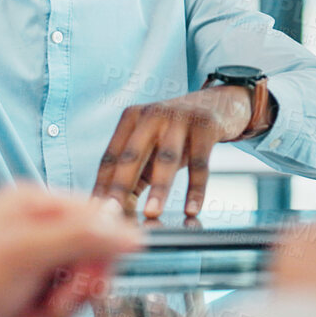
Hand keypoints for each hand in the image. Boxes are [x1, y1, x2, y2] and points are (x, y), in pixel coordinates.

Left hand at [0, 184, 141, 316]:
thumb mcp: (25, 254)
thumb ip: (80, 237)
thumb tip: (130, 231)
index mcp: (35, 203)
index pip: (100, 218)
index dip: (101, 253)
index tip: (84, 278)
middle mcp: (35, 226)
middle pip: (93, 256)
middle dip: (76, 289)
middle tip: (53, 301)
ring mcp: (31, 259)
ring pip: (78, 285)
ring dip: (59, 309)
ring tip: (30, 313)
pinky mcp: (27, 287)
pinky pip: (59, 304)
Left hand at [91, 86, 261, 218]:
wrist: (219, 103)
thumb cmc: (178, 131)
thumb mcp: (153, 144)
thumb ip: (136, 172)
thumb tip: (120, 211)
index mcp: (131, 118)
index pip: (111, 156)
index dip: (101, 185)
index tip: (96, 212)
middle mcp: (152, 114)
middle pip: (132, 155)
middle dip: (120, 186)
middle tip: (111, 213)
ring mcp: (180, 117)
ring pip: (166, 158)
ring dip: (158, 188)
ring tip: (152, 213)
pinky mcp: (205, 125)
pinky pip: (199, 163)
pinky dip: (195, 189)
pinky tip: (191, 209)